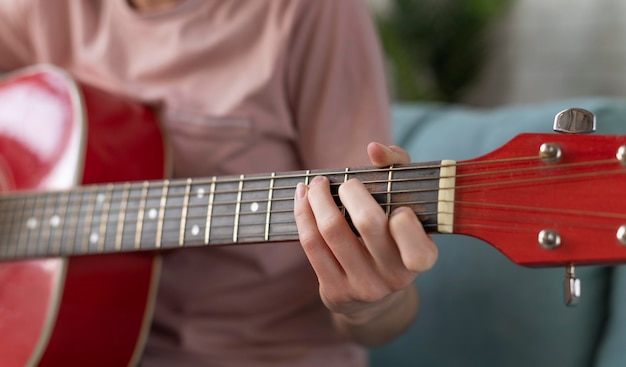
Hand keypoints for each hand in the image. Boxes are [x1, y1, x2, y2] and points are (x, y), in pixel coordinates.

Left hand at [293, 142, 437, 345]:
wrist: (376, 292)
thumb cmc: (393, 233)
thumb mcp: (407, 202)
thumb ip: (398, 166)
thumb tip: (374, 148)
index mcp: (422, 257)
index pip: (412, 233)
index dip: (402, 217)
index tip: (394, 206)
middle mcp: (396, 276)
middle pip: (367, 222)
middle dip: (351, 191)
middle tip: (346, 183)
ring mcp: (364, 287)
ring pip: (331, 231)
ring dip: (317, 198)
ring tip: (317, 184)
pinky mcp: (335, 291)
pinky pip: (311, 244)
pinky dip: (303, 214)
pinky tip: (303, 197)